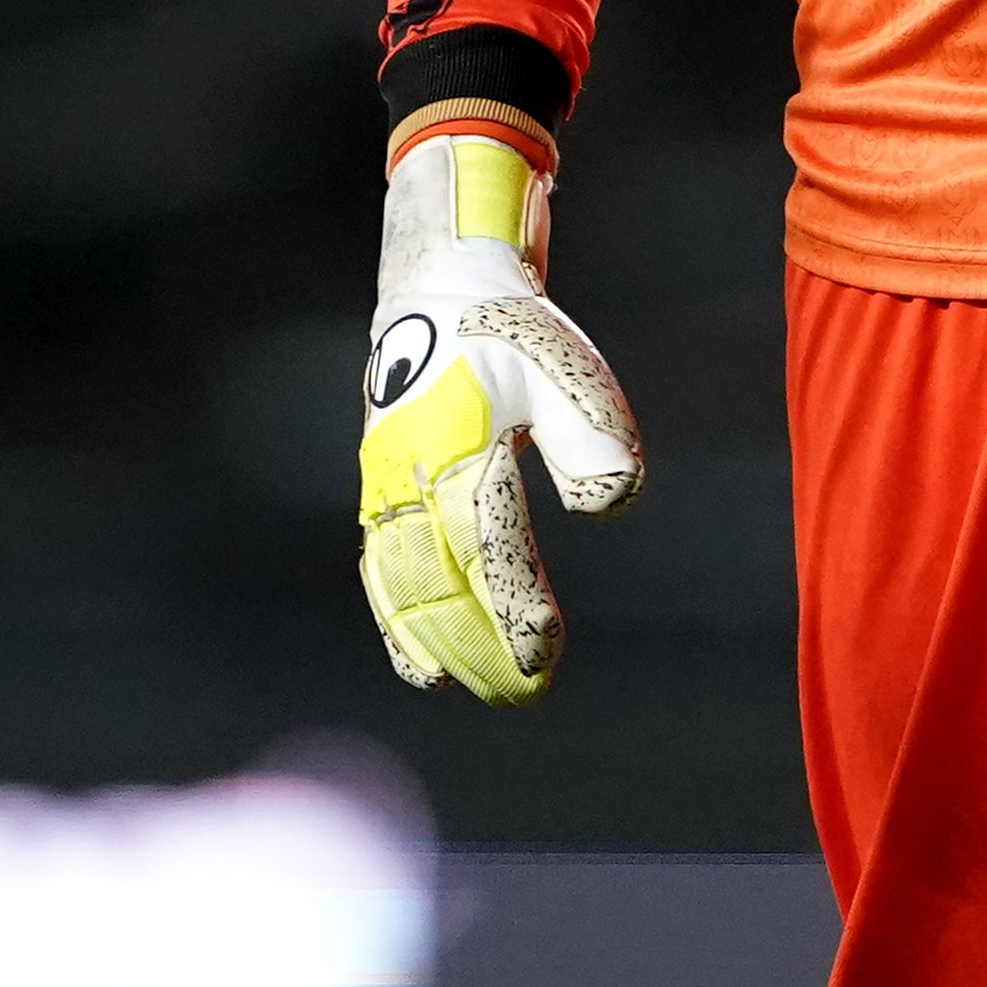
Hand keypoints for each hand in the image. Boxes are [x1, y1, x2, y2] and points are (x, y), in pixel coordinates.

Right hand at [355, 127, 642, 703]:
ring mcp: (387, 487)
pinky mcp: (379, 493)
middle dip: (478, 644)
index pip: (488, 544)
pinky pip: (380, 571)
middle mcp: (413, 473)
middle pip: (441, 581)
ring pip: (404, 584)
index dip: (514, 604)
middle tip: (521, 696)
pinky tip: (421, 667)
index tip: (544, 656)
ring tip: (470, 690)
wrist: (436, 291)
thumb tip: (606, 506)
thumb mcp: (564, 366)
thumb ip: (588, 433)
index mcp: (461, 443)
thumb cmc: (511, 333)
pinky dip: (396, 623)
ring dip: (438, 642)